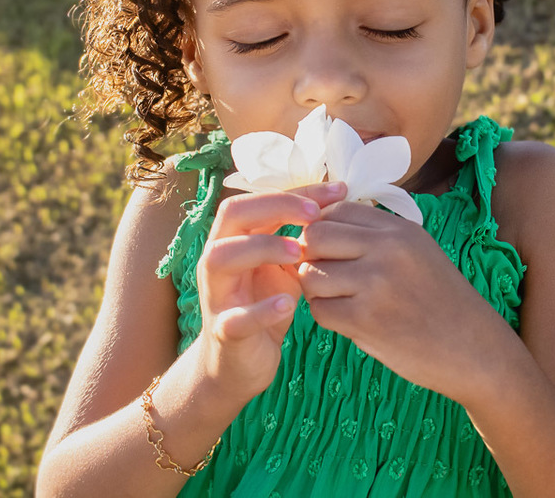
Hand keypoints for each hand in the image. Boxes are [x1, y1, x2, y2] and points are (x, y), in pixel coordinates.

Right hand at [195, 182, 346, 396]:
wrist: (238, 364)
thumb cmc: (262, 305)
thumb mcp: (282, 268)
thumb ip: (298, 239)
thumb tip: (338, 205)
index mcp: (235, 239)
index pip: (258, 199)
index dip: (296, 191)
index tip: (336, 190)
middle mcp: (218, 259)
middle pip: (232, 215)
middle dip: (274, 207)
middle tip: (315, 214)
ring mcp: (217, 295)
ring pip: (222, 258)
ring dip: (261, 248)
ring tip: (299, 252)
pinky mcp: (224, 332)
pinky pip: (236, 318)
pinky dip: (261, 310)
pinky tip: (288, 305)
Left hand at [296, 199, 510, 400]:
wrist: (474, 348)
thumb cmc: (441, 300)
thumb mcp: (417, 250)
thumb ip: (376, 235)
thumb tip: (321, 224)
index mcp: (398, 228)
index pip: (335, 210)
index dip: (321, 229)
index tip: (328, 250)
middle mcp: (387, 248)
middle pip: (315, 237)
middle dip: (309, 256)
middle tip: (324, 275)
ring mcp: (376, 283)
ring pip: (310, 274)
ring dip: (315, 290)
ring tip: (336, 299)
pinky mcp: (366, 320)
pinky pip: (319, 310)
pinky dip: (326, 317)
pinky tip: (348, 320)